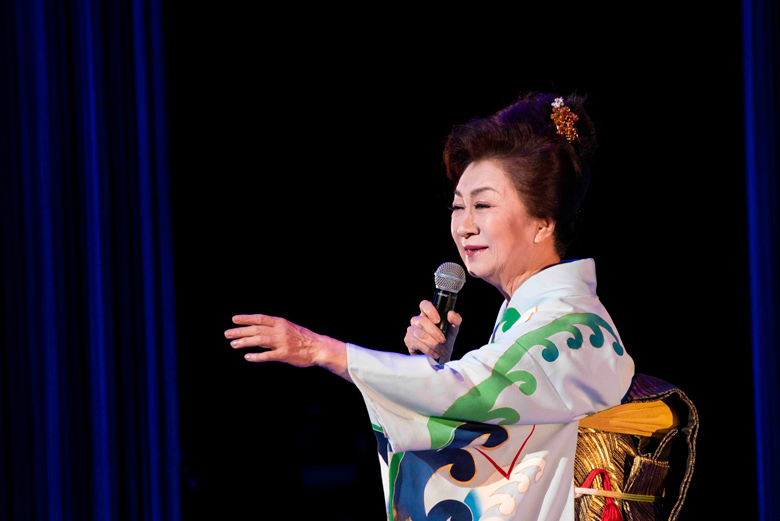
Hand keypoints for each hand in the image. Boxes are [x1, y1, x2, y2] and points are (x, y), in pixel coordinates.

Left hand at [225, 314, 350, 380]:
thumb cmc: (303, 339)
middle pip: (256, 329)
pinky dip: (256, 356)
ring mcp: (282, 343)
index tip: (234, 319)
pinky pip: (267, 356)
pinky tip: (247, 357)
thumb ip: (273, 331)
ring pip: (259, 341)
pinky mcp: (284, 355)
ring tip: (233, 344)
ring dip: (245, 342)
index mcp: (281, 322)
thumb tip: (255, 335)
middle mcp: (280, 331)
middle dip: (240, 331)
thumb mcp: (289, 328)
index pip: (260, 318)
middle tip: (227, 333)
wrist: (319, 348)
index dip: (246, 318)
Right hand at [404, 300, 461, 362]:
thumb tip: (451, 314)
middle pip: (422, 321)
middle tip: (443, 340)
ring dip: (433, 344)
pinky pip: (417, 344)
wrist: (440, 358)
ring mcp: (411, 330)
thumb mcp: (453, 331)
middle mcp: (417, 320)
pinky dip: (428, 350)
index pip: (424, 305)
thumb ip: (455, 321)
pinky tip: (434, 354)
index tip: (438, 320)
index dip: (430, 310)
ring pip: (420, 334)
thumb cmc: (445, 341)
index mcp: (427, 314)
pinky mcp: (408, 341)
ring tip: (441, 350)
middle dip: (434, 332)